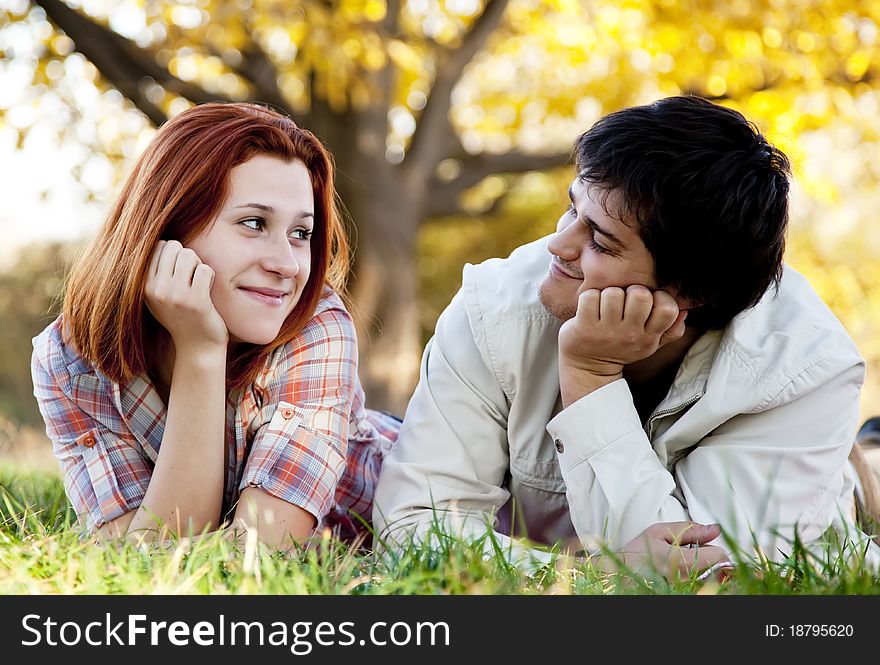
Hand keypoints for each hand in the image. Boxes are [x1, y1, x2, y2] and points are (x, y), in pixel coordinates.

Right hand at [145, 240, 227, 350]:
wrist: (197, 346)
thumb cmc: (181, 315)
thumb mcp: (158, 294)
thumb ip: (154, 269)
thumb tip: (153, 235)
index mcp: (143, 285)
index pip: (158, 246)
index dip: (174, 253)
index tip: (178, 272)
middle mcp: (156, 290)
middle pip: (174, 247)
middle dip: (187, 256)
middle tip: (191, 276)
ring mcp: (175, 296)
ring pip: (189, 255)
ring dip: (199, 265)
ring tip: (198, 282)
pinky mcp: (196, 302)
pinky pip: (205, 270)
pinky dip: (210, 276)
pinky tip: (207, 290)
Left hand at [557, 286, 686, 404]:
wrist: (588, 368)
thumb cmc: (620, 348)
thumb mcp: (648, 344)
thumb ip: (670, 329)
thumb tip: (685, 311)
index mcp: (649, 337)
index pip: (668, 309)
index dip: (659, 298)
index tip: (648, 303)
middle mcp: (630, 335)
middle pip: (641, 295)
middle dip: (631, 292)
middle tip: (623, 303)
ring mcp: (606, 332)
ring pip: (614, 293)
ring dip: (607, 295)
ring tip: (605, 308)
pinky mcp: (584, 327)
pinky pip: (590, 297)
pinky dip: (588, 298)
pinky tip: (589, 309)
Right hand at [594, 521, 731, 581]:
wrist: (619, 573)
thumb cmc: (636, 552)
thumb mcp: (659, 531)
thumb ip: (689, 529)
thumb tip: (714, 529)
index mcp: (682, 562)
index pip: (720, 556)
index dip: (714, 546)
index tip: (703, 544)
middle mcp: (687, 580)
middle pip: (718, 568)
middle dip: (707, 557)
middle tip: (687, 551)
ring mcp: (685, 590)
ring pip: (710, 577)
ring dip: (702, 567)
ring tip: (681, 561)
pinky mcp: (682, 593)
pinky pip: (700, 585)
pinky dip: (695, 576)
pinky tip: (680, 572)